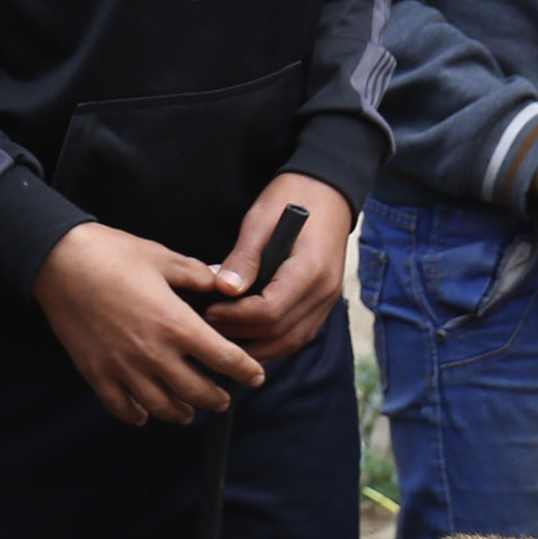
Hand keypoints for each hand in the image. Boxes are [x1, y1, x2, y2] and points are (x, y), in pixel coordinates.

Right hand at [30, 222, 262, 426]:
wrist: (59, 261)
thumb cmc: (112, 254)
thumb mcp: (162, 258)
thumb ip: (198, 276)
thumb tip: (225, 282)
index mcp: (176, 323)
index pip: (223, 358)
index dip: (246, 370)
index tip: (256, 375)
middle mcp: (153, 352)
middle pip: (196, 391)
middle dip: (216, 398)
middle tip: (223, 398)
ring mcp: (123, 367)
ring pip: (162, 407)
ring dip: (181, 412)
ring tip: (189, 412)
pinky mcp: (96, 372)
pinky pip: (121, 407)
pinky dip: (136, 415)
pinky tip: (144, 414)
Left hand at [211, 175, 348, 364]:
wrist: (328, 191)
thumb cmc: (292, 197)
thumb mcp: (260, 219)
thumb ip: (244, 257)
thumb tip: (225, 290)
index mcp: (310, 269)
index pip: (270, 311)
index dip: (236, 318)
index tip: (210, 310)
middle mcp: (324, 291)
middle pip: (280, 333)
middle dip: (241, 336)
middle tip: (208, 326)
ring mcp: (328, 300)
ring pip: (291, 342)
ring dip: (257, 347)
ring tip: (224, 336)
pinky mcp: (324, 303)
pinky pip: (298, 334)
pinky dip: (273, 341)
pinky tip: (248, 336)